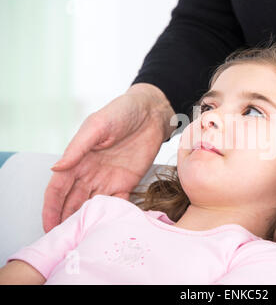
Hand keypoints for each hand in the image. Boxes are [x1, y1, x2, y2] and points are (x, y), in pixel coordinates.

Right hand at [43, 83, 176, 232]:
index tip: (48, 226)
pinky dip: (111, 215)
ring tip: (83, 238)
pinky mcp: (127, 182)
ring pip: (92, 205)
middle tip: (64, 239)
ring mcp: (108, 178)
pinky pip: (117, 202)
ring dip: (86, 221)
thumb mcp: (97, 126)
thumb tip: (56, 168)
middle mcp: (90, 172)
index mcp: (78, 159)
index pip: (59, 188)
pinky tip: (107, 227)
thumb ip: (77, 148)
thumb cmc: (121, 113)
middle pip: (73, 201)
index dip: (51, 207)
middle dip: (65, 220)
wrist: (151, 113)